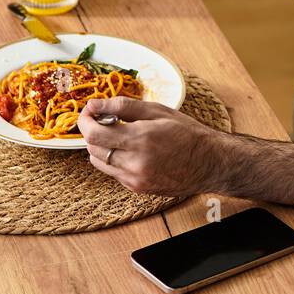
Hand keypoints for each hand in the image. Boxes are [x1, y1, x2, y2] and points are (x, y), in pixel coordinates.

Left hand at [78, 96, 227, 195]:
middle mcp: (134, 164)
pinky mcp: (137, 188)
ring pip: (99, 162)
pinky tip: (130, 150)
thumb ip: (123, 107)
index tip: (88, 112)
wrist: (209, 163)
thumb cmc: (187, 132)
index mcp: (140, 140)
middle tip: (105, 120)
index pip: (94, 134)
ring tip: (118, 135)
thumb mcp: (157, 111)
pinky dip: (114, 159)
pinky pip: (113, 172)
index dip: (85, 121)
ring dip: (101, 146)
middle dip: (92, 132)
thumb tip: (94, 104)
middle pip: (93, 149)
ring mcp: (134, 179)